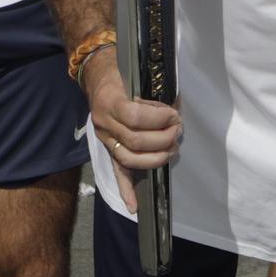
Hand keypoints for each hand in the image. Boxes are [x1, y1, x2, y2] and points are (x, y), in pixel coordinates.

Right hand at [81, 46, 181, 212]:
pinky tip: (134, 206)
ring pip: (128, 158)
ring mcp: (105, 138)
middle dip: (163, 138)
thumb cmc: (122, 70)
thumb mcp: (137, 71)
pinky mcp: (108, 148)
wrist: (97, 75)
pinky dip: (125, 189)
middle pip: (135, 141)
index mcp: (111, 101)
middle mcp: (104, 123)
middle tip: (178, 130)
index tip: (174, 114)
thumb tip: (177, 107)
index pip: (135, 117)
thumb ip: (155, 89)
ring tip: (171, 149)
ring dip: (155, 158)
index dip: (159, 118)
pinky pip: (116, 171)